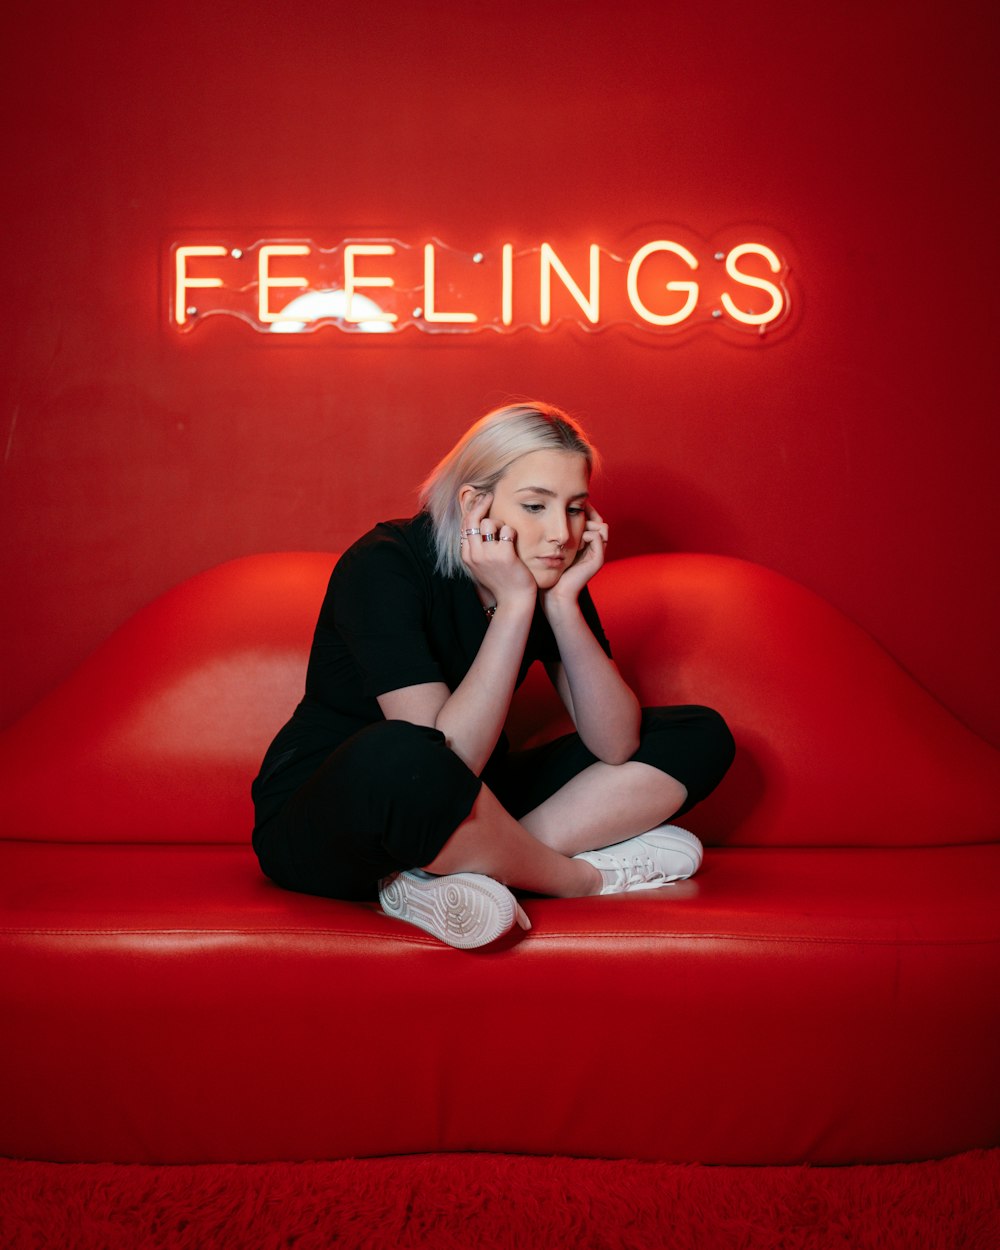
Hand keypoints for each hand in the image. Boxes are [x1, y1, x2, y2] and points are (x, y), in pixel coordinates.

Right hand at [459, 491, 535, 606]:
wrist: (513, 600)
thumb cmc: (501, 580)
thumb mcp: (481, 564)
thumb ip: (477, 546)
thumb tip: (477, 523)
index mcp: (466, 555)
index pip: (464, 525)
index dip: (472, 509)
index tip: (480, 500)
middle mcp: (474, 554)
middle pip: (472, 519)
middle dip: (481, 504)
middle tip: (490, 496)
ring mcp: (488, 554)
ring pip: (488, 522)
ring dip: (500, 523)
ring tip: (506, 535)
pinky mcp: (504, 555)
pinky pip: (506, 530)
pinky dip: (512, 532)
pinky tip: (514, 541)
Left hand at [543, 503, 607, 605]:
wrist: (555, 592)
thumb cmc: (550, 571)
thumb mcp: (552, 548)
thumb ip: (555, 534)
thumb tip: (550, 515)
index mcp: (586, 544)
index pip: (594, 519)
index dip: (586, 511)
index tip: (570, 509)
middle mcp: (595, 547)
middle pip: (600, 521)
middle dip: (588, 514)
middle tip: (572, 516)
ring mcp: (598, 553)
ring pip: (602, 526)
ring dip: (588, 523)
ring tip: (574, 531)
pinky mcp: (598, 559)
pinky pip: (598, 536)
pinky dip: (587, 533)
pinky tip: (576, 539)